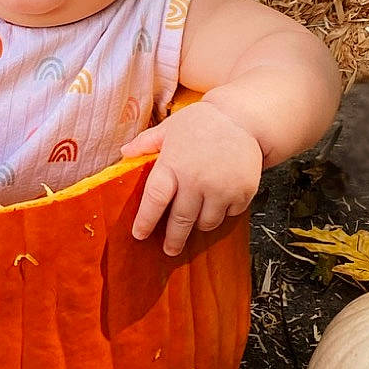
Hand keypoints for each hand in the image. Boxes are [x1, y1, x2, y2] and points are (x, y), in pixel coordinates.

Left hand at [122, 103, 262, 254]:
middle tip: (169, 250)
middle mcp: (196, 180)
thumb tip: (124, 152)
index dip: (145, 221)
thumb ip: (147, 142)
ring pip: (206, 223)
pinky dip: (222, 213)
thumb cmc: (202, 121)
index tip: (139, 235)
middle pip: (180, 220)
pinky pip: (228, 215)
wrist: (243, 118)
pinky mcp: (243, 193)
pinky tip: (219, 201)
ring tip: (196, 219)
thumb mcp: (170, 127)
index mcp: (173, 165)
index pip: (155, 200)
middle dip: (173, 239)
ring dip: (199, 225)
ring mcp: (221, 189)